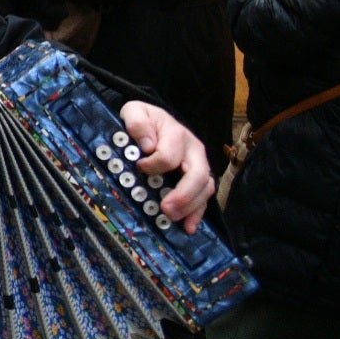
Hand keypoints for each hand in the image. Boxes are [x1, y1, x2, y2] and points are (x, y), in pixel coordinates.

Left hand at [120, 101, 213, 231]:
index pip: (170, 155)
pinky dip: (197, 213)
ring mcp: (198, 165)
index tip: (140, 167)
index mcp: (177, 134)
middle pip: (197, 174)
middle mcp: (193, 151)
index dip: (155, 164)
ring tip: (172, 219)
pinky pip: (204, 197)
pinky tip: (188, 227)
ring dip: (191, 207)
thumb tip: (147, 145)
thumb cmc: (145, 119)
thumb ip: (137, 122)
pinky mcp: (198, 179)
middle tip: (166, 209)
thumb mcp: (135, 111)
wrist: (155, 120)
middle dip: (183, 195)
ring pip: (204, 188)